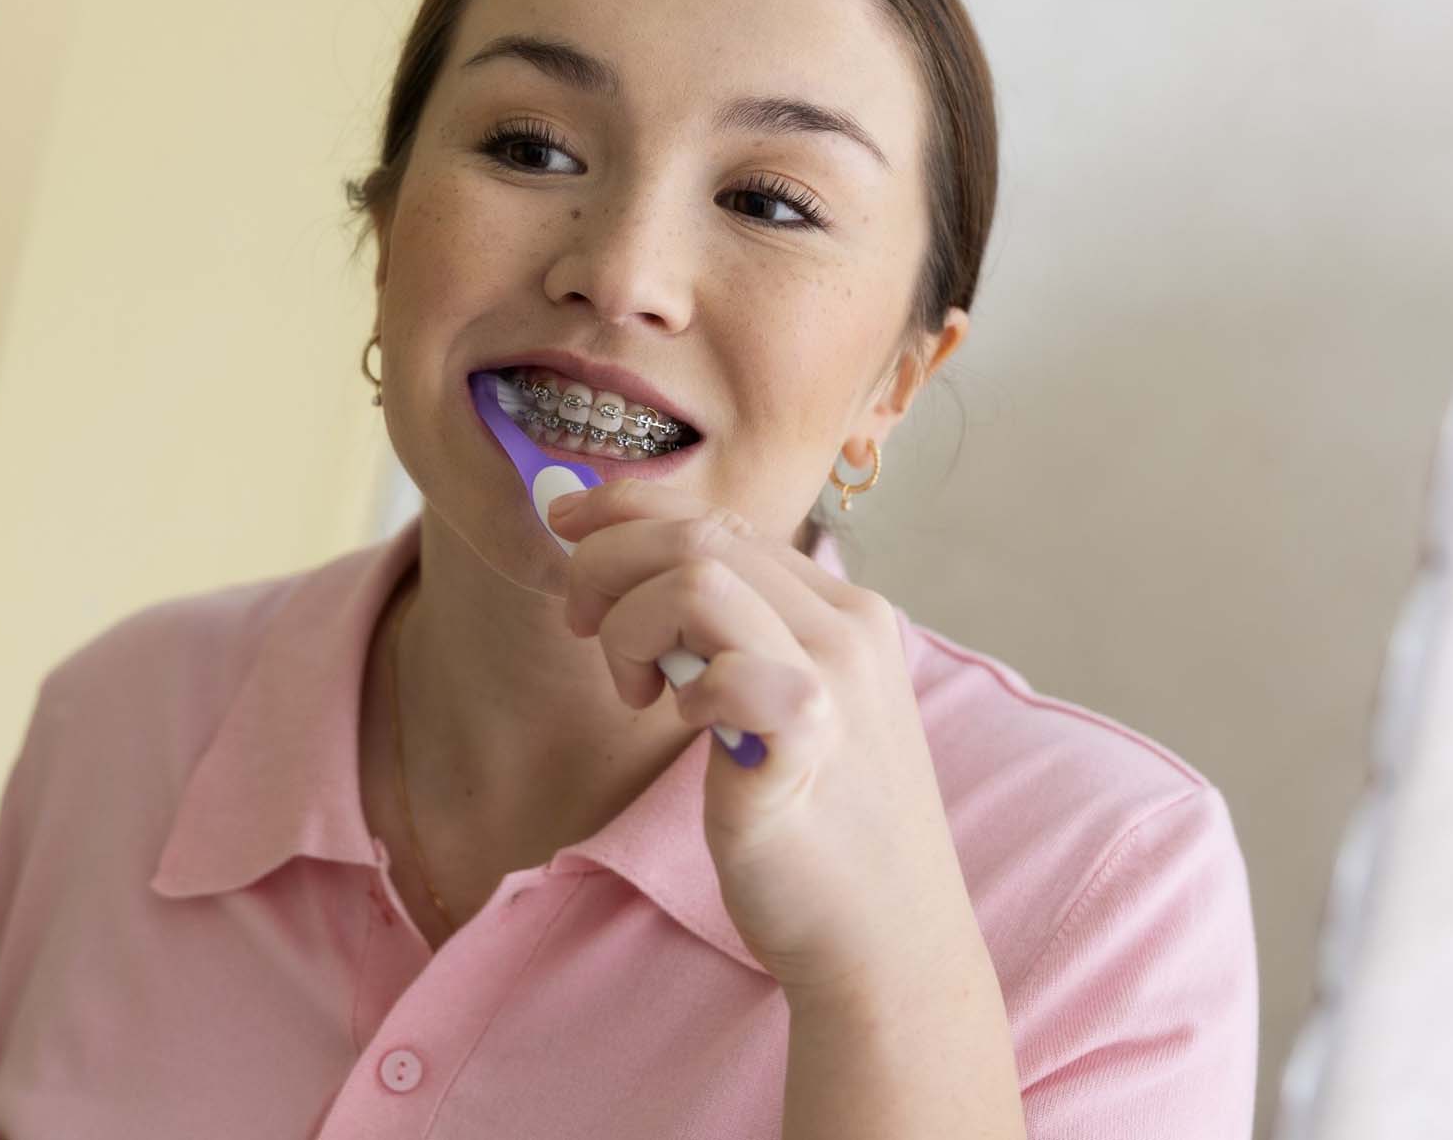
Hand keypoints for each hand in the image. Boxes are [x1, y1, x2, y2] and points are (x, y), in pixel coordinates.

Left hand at [548, 479, 989, 1006]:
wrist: (886, 943)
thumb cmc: (818, 829)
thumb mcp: (785, 706)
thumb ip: (738, 639)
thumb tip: (637, 577)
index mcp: (843, 609)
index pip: (722, 519)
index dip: (629, 510)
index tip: (565, 525)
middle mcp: (847, 628)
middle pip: (699, 532)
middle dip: (606, 561)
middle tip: (581, 627)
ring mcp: (835, 680)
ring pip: (696, 577)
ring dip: (630, 624)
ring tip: (636, 691)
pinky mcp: (809, 743)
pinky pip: (725, 671)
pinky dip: (685, 688)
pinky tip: (688, 726)